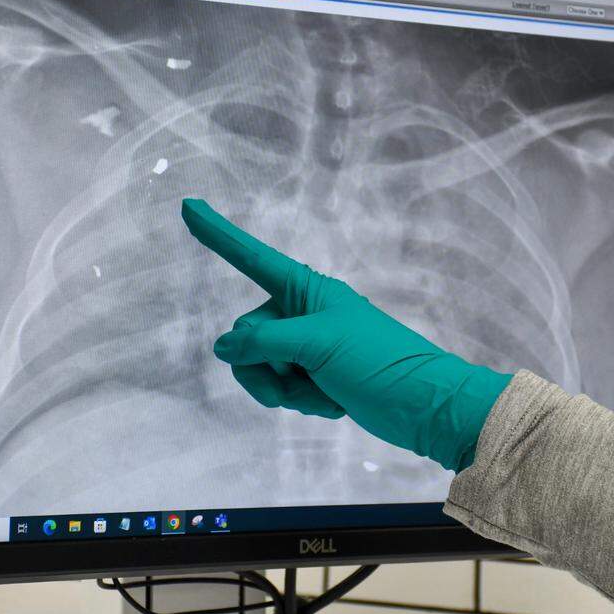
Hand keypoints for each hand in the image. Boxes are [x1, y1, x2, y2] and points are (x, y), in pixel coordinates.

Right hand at [180, 198, 512, 471]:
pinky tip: (335, 404)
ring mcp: (307, 347)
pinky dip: (303, 402)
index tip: (189, 205)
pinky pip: (281, 390)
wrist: (424, 407)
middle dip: (264, 368)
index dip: (218, 234)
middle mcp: (301, 313)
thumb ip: (263, 341)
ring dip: (285, 391)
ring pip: (258, 368)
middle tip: (302, 378)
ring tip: (325, 393)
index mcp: (306, 290)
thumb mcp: (317, 345)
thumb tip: (224, 346)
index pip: (251, 257)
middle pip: (246, 334)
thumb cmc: (380, 362)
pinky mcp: (315, 377)